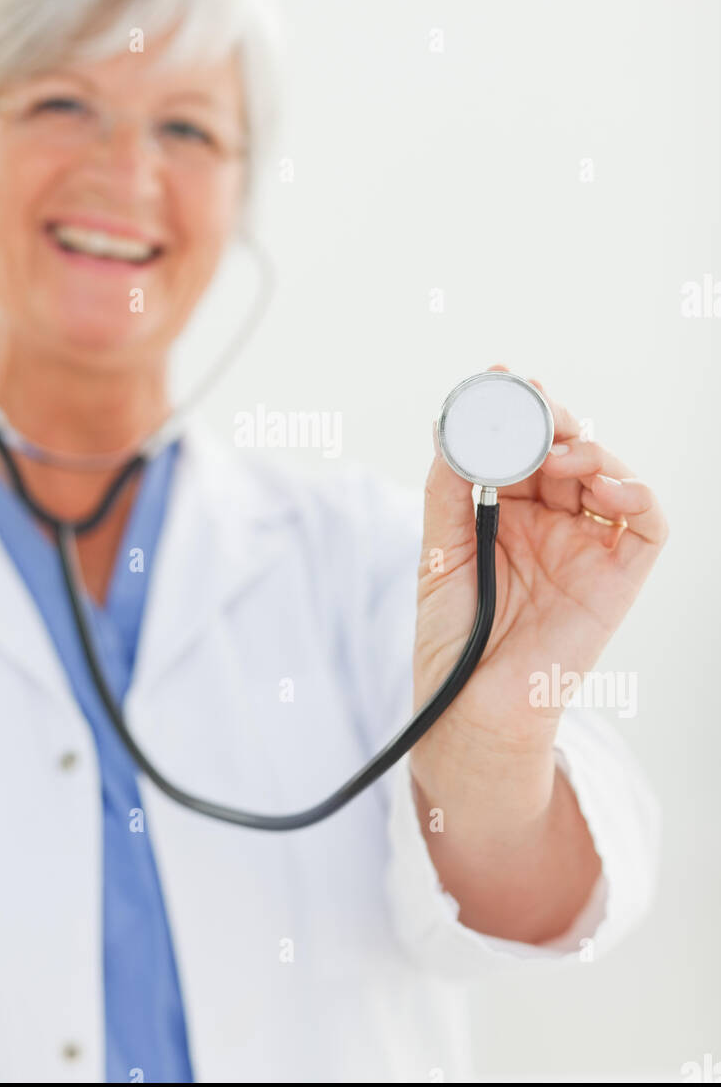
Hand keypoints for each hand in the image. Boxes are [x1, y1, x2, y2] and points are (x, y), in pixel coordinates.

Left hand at [412, 364, 668, 757]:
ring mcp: (588, 547)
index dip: (515, 410)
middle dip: (551, 418)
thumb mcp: (438, 552)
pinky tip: (606, 485)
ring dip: (589, 450)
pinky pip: (647, 525)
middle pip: (566, 449)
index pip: (520, 446)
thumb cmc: (453, 638)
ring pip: (608, 474)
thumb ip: (447, 491)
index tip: (499, 377)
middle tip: (533, 401)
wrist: (471, 708)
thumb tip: (450, 429)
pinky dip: (637, 494)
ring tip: (557, 452)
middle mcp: (551, 523)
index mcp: (506, 512)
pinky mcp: (620, 577)